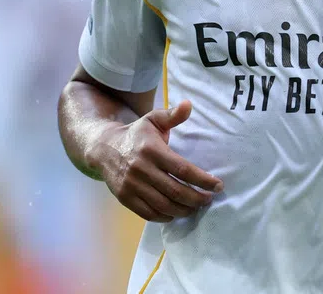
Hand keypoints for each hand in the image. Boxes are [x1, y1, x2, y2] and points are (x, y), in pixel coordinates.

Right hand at [96, 100, 223, 222]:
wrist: (104, 148)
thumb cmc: (136, 134)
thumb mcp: (153, 119)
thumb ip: (172, 115)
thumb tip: (189, 104)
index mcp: (152, 150)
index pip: (182, 169)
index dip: (202, 180)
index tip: (218, 186)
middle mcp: (141, 169)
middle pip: (175, 191)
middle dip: (197, 198)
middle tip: (209, 200)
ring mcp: (132, 186)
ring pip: (163, 205)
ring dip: (184, 210)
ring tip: (196, 207)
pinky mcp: (125, 198)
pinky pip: (148, 213)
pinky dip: (165, 217)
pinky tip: (176, 213)